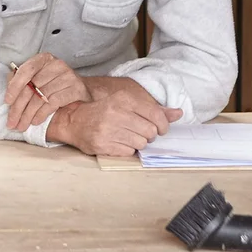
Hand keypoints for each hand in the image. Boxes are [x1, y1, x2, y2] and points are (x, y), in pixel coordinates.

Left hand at [5, 53, 87, 130]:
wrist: (82, 92)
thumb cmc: (56, 86)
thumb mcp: (39, 79)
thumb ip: (24, 81)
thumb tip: (8, 89)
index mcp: (44, 59)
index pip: (26, 70)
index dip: (14, 86)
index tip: (7, 102)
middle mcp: (57, 64)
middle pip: (32, 87)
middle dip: (19, 107)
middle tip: (12, 122)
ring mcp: (68, 76)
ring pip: (41, 97)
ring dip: (28, 114)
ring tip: (22, 125)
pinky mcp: (77, 89)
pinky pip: (54, 103)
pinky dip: (42, 114)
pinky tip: (35, 122)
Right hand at [47, 80, 182, 155]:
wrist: (73, 120)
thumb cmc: (103, 111)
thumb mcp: (126, 103)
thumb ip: (154, 109)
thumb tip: (179, 114)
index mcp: (123, 99)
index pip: (156, 115)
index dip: (163, 126)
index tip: (160, 129)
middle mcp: (116, 112)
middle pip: (150, 132)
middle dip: (148, 135)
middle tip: (138, 132)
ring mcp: (108, 129)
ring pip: (141, 144)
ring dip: (138, 143)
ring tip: (126, 136)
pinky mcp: (103, 144)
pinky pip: (128, 152)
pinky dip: (127, 150)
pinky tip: (118, 142)